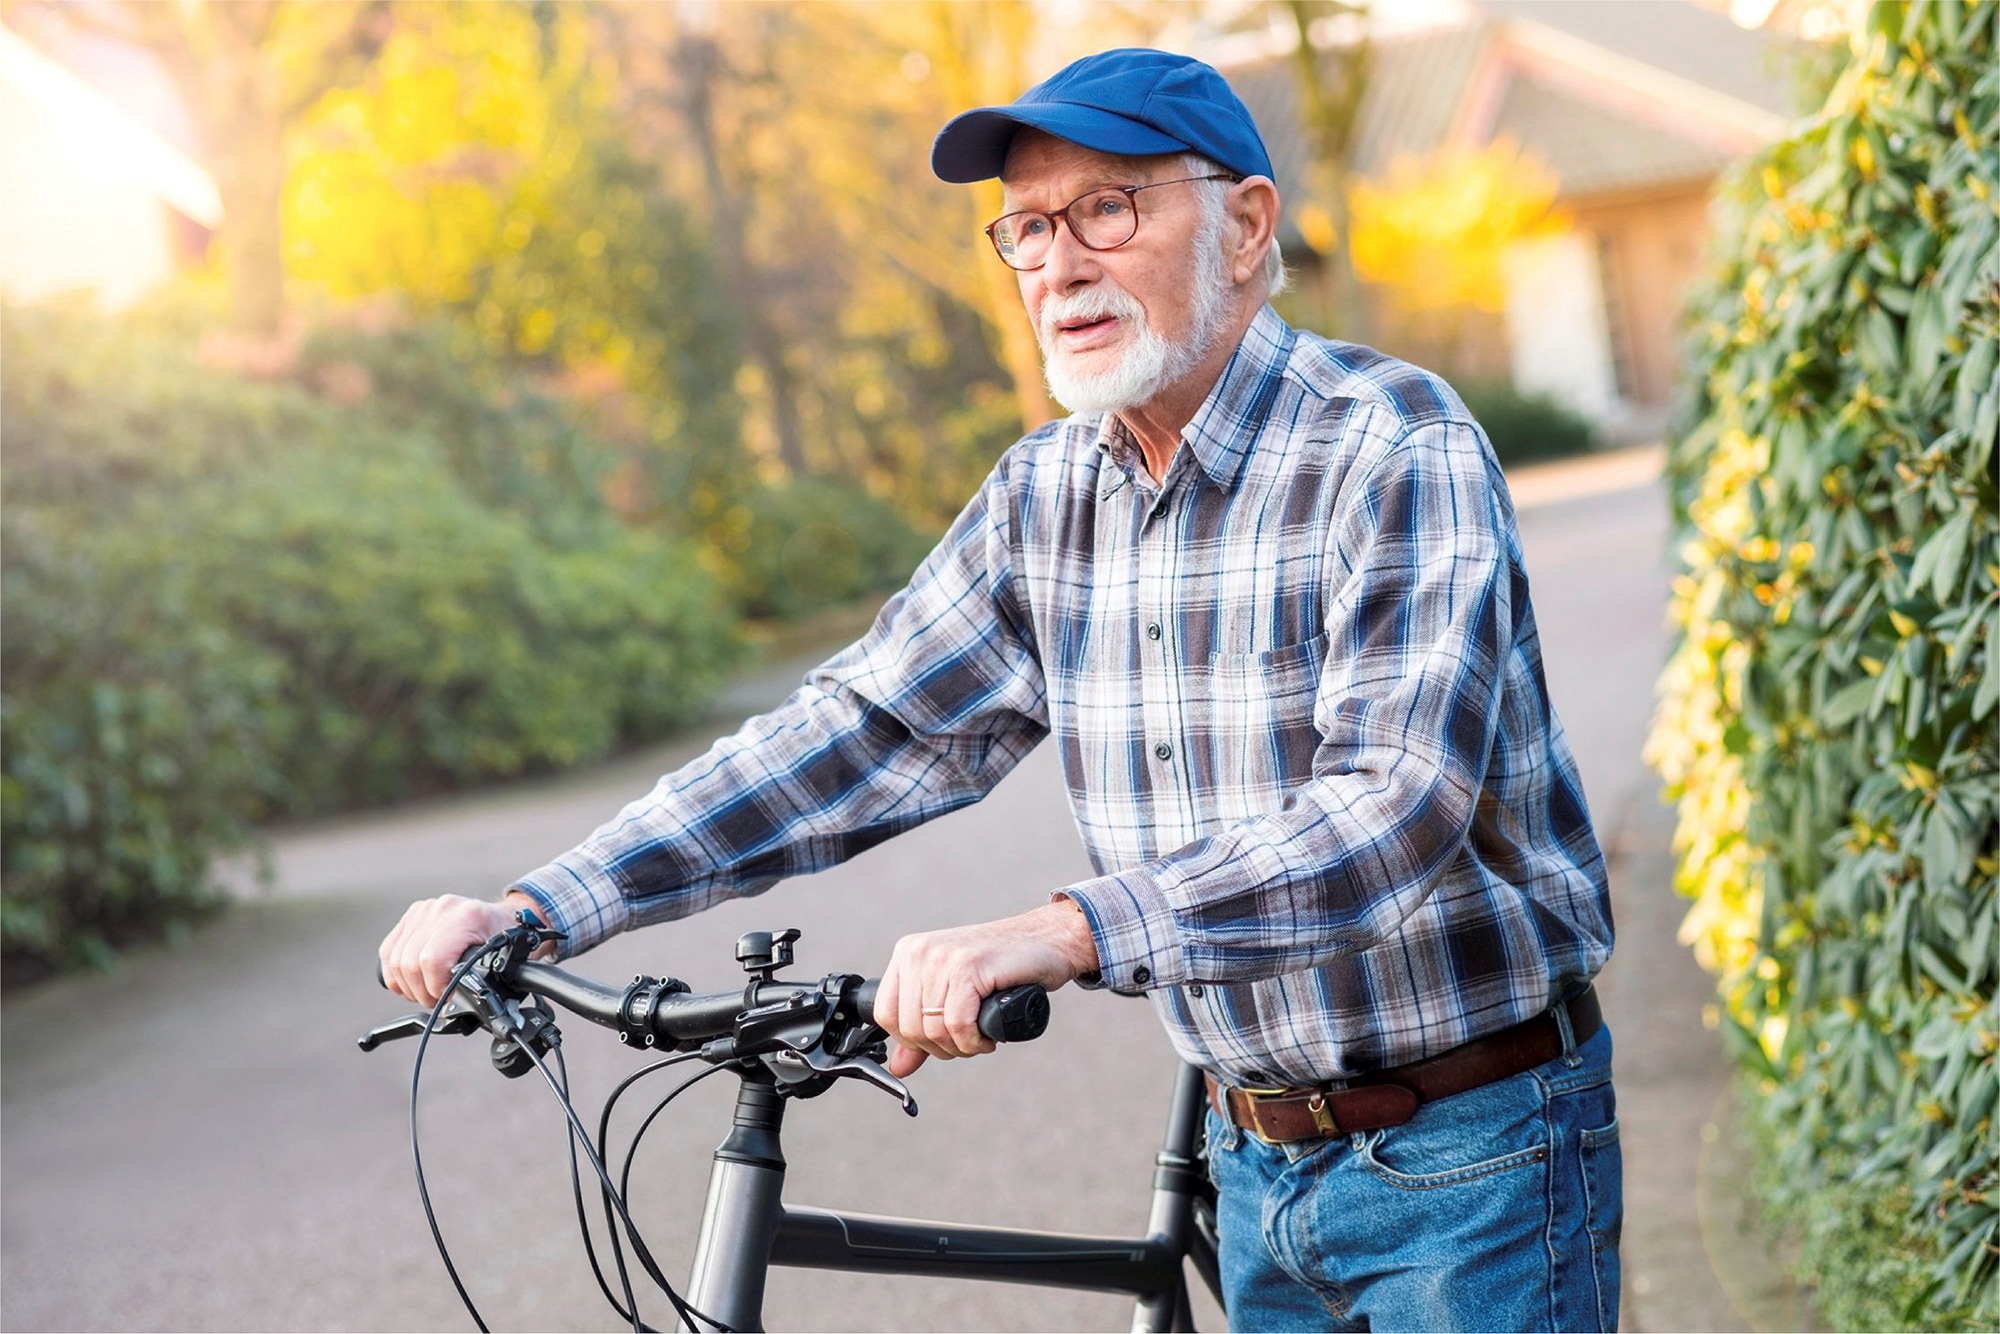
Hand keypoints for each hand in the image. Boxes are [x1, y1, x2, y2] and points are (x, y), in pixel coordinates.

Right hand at [378, 892, 546, 1007]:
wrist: (505, 917)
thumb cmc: (507, 938)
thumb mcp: (503, 959)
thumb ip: (481, 981)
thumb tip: (455, 1007)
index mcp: (467, 917)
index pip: (432, 960)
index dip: (435, 988)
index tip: (446, 1000)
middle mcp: (442, 909)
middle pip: (409, 962)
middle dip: (421, 992)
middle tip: (436, 1001)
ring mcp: (424, 910)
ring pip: (395, 959)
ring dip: (407, 985)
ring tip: (426, 993)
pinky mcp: (412, 915)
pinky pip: (388, 950)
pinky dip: (395, 973)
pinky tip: (411, 982)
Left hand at [873, 899, 1098, 1078]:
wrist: (1046, 939)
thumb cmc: (1000, 967)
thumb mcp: (952, 995)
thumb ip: (922, 1029)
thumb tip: (898, 1067)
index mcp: (908, 953)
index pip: (885, 1015)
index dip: (912, 1041)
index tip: (939, 1041)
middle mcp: (919, 952)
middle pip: (909, 1028)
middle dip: (940, 1048)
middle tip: (968, 1041)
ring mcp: (943, 957)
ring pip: (933, 1030)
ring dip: (961, 1047)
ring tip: (980, 1036)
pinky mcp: (968, 966)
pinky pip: (958, 1024)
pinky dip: (974, 1041)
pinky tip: (988, 1036)